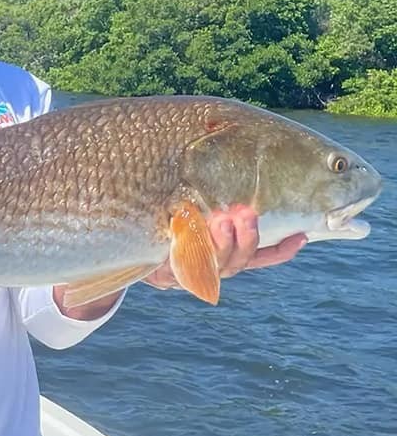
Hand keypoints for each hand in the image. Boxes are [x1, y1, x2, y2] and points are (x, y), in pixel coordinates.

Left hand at [142, 204, 306, 290]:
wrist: (135, 246)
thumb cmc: (172, 226)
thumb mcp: (199, 215)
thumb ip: (221, 205)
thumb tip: (239, 164)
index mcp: (227, 255)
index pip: (260, 257)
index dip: (281, 250)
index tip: (300, 236)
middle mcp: (214, 266)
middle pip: (239, 259)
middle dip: (245, 238)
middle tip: (245, 215)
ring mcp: (193, 271)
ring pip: (214, 264)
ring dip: (220, 242)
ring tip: (220, 220)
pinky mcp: (169, 271)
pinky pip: (184, 264)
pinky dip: (189, 250)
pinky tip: (190, 232)